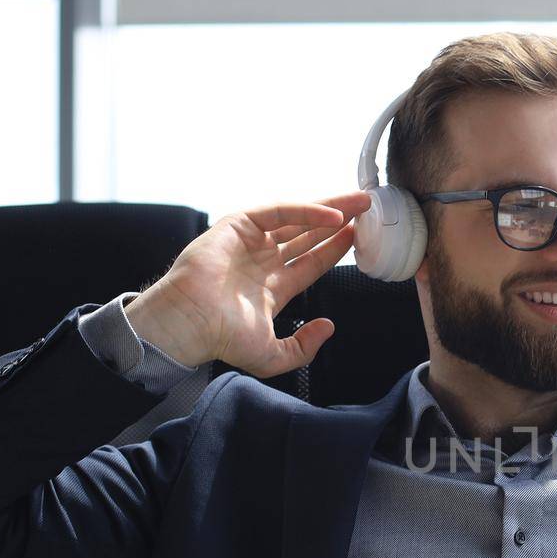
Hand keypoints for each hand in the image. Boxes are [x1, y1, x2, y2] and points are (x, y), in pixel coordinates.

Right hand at [125, 192, 370, 376]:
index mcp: (272, 288)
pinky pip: (279, 212)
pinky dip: (307, 211)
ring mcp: (250, 241)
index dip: (335, 250)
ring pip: (298, 219)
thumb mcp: (273, 355)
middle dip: (339, 222)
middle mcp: (263, 261)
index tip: (358, 238)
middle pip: (309, 235)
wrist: (189, 323)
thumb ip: (304, 347)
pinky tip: (333, 217)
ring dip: (330, 208)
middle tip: (367, 209)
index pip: (311, 263)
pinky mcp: (238, 225)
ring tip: (360, 202)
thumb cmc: (221, 339)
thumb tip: (328, 328)